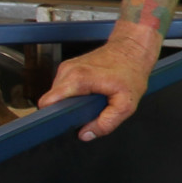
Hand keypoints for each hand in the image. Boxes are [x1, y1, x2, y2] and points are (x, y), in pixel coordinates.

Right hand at [37, 31, 157, 140]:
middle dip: (67, 110)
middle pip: (53, 101)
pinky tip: (91, 93)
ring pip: (58, 95)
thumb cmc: (132, 70)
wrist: (134, 48)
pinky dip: (75, 94)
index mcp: (77, 79)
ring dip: (72, 102)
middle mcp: (68, 71)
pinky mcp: (70, 68)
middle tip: (88, 111)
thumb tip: (86, 135)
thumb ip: (106, 123)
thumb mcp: (126, 104)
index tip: (64, 123)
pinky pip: (65, 88)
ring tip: (93, 100)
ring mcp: (67, 67)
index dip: (52, 117)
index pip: (47, 103)